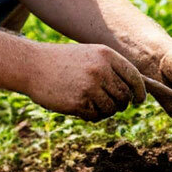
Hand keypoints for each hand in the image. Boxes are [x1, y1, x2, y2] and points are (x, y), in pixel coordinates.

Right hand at [28, 42, 145, 121]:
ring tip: (92, 104)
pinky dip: (91, 115)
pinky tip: (80, 107)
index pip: (133, 77)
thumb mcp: (89, 54)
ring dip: (105, 111)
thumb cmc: (62, 61)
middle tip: (112, 105)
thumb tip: (132, 91)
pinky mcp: (79, 102)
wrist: (32, 65)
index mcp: (106, 55)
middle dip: (121, 104)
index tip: (139, 100)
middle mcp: (101, 70)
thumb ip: (110, 68)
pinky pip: (95, 116)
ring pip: (111, 108)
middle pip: (124, 96)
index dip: (140, 91)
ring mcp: (90, 86)